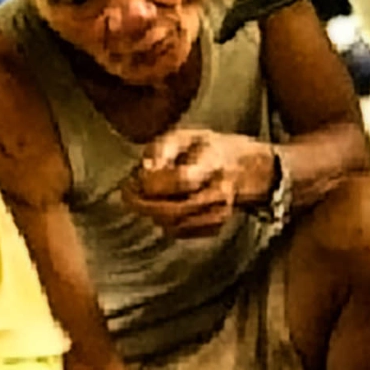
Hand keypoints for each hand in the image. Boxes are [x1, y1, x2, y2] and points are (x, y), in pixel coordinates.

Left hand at [123, 129, 275, 238]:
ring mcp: (218, 213)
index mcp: (212, 163)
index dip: (152, 184)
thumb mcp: (183, 136)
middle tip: (128, 196)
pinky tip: (161, 208)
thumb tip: (145, 171)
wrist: (240, 168)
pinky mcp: (213, 227)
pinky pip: (179, 233)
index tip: (132, 182)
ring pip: (173, 225)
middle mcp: (218, 191)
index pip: (180, 180)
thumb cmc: (207, 149)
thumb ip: (161, 149)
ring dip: (152, 214)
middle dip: (145, 204)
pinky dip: (164, 223)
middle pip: (173, 210)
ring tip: (144, 199)